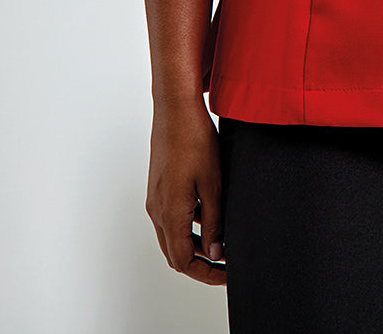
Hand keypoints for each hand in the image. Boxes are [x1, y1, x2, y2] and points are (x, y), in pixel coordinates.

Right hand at [146, 100, 226, 285]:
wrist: (175, 108)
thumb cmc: (193, 139)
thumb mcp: (213, 183)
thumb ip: (215, 221)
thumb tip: (216, 252)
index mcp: (170, 213)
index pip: (184, 261)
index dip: (207, 274)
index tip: (227, 275)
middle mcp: (157, 210)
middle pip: (175, 254)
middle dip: (200, 264)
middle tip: (225, 264)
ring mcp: (155, 198)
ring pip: (172, 236)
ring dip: (195, 245)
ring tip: (222, 241)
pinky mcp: (159, 187)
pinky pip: (170, 218)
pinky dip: (188, 226)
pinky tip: (209, 216)